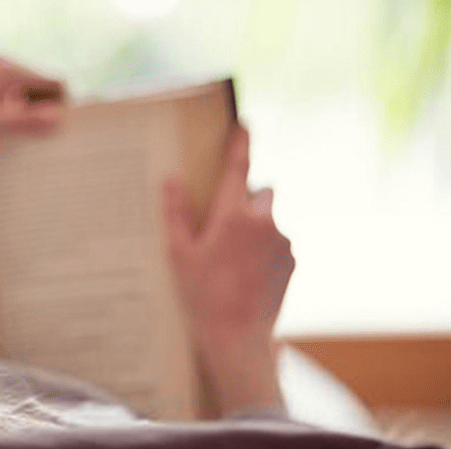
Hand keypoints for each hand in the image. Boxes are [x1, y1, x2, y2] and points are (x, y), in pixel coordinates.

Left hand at [0, 56, 66, 165]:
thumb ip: (23, 123)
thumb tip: (59, 119)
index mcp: (8, 69)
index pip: (57, 83)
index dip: (60, 108)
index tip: (50, 133)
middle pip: (40, 86)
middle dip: (40, 110)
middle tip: (26, 138)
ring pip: (20, 90)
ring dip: (20, 112)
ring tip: (2, 134)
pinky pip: (2, 93)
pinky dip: (3, 110)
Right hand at [162, 126, 294, 416]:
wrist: (238, 338)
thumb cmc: (202, 295)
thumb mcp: (179, 254)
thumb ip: (176, 213)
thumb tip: (171, 180)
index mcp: (233, 216)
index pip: (239, 169)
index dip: (240, 144)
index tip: (243, 124)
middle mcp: (264, 223)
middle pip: (260, 193)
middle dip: (246, 200)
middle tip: (223, 224)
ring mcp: (282, 243)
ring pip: (268, 220)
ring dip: (254, 228)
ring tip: (230, 261)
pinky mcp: (292, 262)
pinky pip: (277, 243)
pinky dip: (263, 250)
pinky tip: (244, 274)